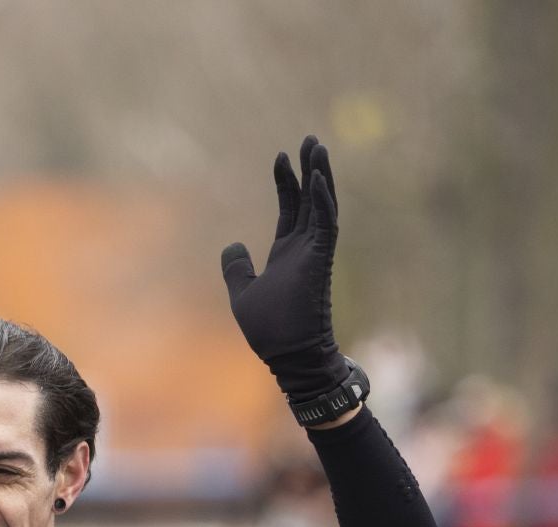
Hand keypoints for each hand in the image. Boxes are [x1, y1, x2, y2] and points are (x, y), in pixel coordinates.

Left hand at [219, 136, 344, 402]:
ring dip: (320, 177)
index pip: (291, 209)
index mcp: (288, 253)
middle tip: (310, 140)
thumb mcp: (243, 294)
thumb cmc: (270, 330)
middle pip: (311, 200)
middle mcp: (305, 248)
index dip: (287, 183)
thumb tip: (232, 245)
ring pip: (322, 206)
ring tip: (317, 147)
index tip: (281, 157)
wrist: (288, 356)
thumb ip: (237, 269)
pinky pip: (326, 226)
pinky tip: (318, 179)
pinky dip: (323, 202)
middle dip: (310, 169)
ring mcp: (315, 254)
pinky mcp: (320, 262)